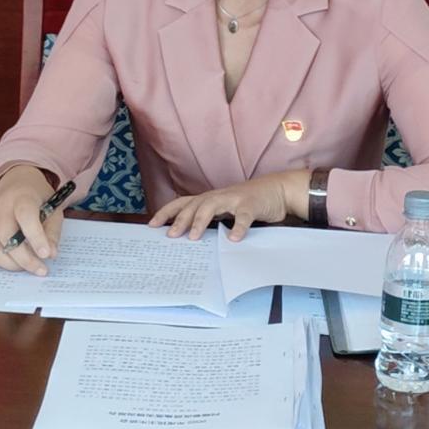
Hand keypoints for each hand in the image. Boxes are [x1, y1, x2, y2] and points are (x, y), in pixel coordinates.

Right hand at [0, 165, 62, 274]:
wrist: (17, 186)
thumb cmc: (38, 200)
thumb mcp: (53, 209)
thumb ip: (52, 231)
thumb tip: (50, 254)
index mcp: (22, 197)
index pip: (26, 215)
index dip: (35, 237)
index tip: (45, 255)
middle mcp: (1, 207)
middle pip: (6, 235)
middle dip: (24, 258)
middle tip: (41, 270)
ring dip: (11, 263)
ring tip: (29, 266)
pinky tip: (15, 262)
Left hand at [148, 169, 310, 241]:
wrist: (277, 189)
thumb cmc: (247, 202)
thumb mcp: (225, 209)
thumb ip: (210, 219)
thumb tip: (187, 237)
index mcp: (209, 198)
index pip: (182, 203)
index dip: (166, 212)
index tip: (151, 225)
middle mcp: (218, 196)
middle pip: (194, 205)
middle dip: (180, 220)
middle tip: (170, 235)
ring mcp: (234, 198)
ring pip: (212, 206)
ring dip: (201, 221)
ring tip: (194, 238)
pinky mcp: (251, 204)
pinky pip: (243, 216)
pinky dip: (238, 227)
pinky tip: (233, 239)